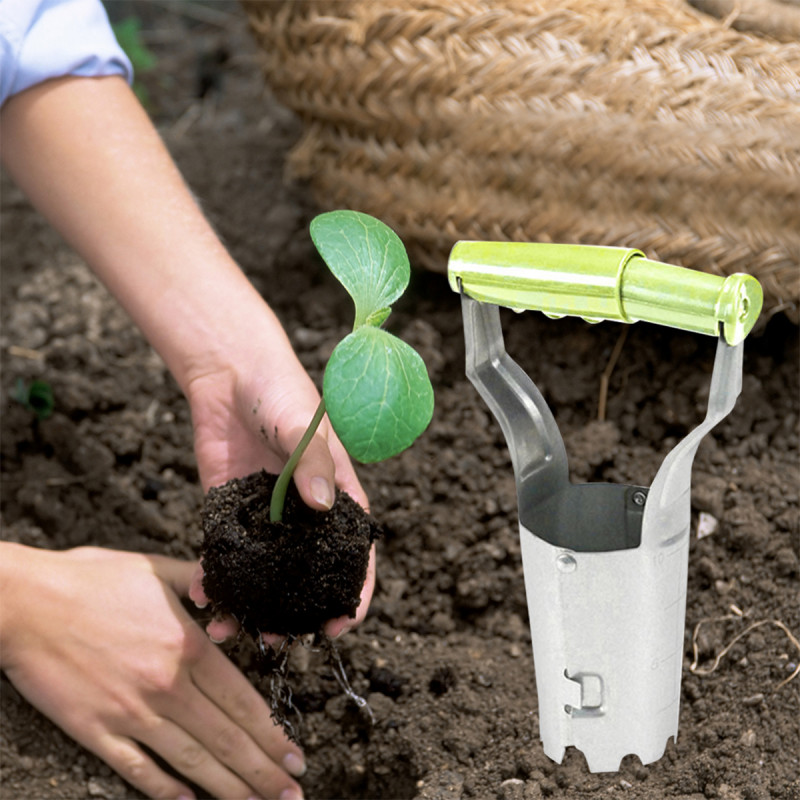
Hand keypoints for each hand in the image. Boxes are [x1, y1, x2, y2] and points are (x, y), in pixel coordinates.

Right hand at [0, 544, 305, 799]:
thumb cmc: (92, 579)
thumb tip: (225, 586)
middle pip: (226, 738)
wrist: (25, 602)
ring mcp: (132, 712)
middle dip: (263, 772)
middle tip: (292, 797)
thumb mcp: (156, 568)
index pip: (244, 701)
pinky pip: (137, 769)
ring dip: (228, 788)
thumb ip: (199, 580)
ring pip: (192, 760)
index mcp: (189, 645)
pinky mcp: (95, 729)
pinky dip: (164, 790)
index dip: (273, 733)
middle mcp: (169, 685)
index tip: (296, 757)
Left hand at [185, 361, 374, 641]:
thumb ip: (314, 462)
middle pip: (307, 574)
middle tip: (279, 641)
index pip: (354, 552)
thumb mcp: (304, 424)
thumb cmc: (281, 391)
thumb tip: (321, 504)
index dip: (354, 592)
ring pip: (263, 573)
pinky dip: (214, 577)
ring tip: (234, 631)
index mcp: (335, 495)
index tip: (341, 626)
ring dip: (251, 606)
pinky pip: (223, 553)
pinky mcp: (228, 510)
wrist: (230, 373)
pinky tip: (203, 595)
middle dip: (296, 613)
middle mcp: (302, 514)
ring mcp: (265, 516)